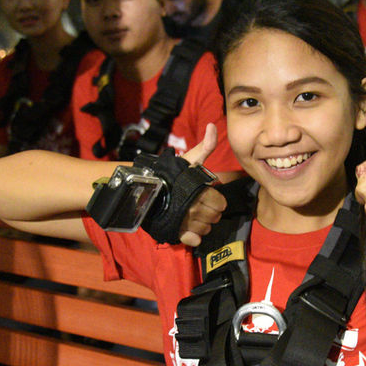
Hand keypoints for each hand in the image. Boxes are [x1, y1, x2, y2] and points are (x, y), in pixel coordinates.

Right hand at [179, 124, 226, 245]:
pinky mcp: (177, 232)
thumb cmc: (170, 173)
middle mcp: (196, 207)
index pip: (221, 204)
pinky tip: (189, 229)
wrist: (144, 187)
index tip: (206, 195)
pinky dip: (194, 237)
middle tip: (199, 205)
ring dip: (202, 223)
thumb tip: (212, 126)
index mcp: (202, 191)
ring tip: (192, 214)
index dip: (216, 200)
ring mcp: (187, 221)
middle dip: (210, 211)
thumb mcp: (190, 158)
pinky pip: (194, 240)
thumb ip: (206, 146)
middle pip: (215, 217)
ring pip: (206, 228)